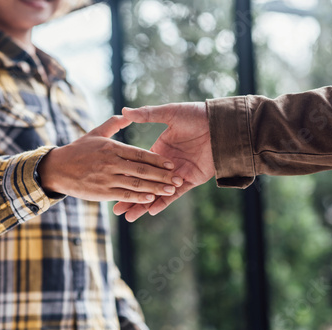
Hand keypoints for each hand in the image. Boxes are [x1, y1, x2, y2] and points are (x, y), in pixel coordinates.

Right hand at [38, 115, 183, 202]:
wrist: (56, 168)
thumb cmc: (77, 150)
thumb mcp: (95, 133)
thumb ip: (113, 124)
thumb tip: (127, 113)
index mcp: (112, 148)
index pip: (139, 153)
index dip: (156, 159)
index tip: (171, 163)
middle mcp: (111, 163)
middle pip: (142, 169)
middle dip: (162, 175)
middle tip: (178, 179)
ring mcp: (107, 178)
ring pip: (136, 184)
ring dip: (155, 188)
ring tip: (170, 190)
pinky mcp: (103, 192)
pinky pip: (124, 195)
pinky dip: (139, 198)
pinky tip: (151, 199)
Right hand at [113, 102, 214, 220]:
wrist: (221, 123)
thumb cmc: (196, 115)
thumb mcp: (169, 113)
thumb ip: (147, 115)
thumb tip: (124, 110)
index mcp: (159, 150)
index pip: (138, 168)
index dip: (124, 177)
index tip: (110, 186)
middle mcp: (167, 165)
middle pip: (144, 184)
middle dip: (130, 197)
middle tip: (115, 211)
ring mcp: (178, 174)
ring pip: (157, 193)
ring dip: (143, 205)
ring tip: (129, 217)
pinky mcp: (191, 180)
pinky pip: (175, 195)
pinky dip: (163, 202)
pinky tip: (150, 211)